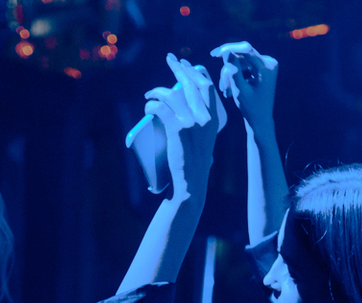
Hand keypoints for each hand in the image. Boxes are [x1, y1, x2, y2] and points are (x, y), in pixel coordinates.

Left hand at [142, 53, 227, 203]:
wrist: (191, 183)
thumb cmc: (196, 166)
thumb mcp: (206, 143)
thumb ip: (202, 128)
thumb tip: (191, 116)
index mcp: (213, 119)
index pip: (206, 87)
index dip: (195, 72)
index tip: (185, 64)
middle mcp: (205, 118)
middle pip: (190, 85)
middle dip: (179, 68)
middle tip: (170, 59)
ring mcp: (191, 124)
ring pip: (173, 94)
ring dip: (158, 90)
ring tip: (150, 94)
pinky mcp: (177, 130)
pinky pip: (161, 108)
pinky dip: (152, 104)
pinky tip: (148, 106)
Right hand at [211, 42, 278, 131]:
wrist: (260, 120)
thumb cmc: (251, 109)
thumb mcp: (240, 90)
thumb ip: (233, 70)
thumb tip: (226, 51)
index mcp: (267, 67)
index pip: (246, 49)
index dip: (228, 48)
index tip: (214, 54)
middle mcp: (269, 62)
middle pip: (242, 54)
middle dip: (228, 67)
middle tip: (220, 83)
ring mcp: (265, 65)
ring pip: (240, 61)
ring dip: (229, 74)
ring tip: (225, 91)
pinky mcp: (261, 68)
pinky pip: (243, 65)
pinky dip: (234, 75)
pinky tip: (229, 89)